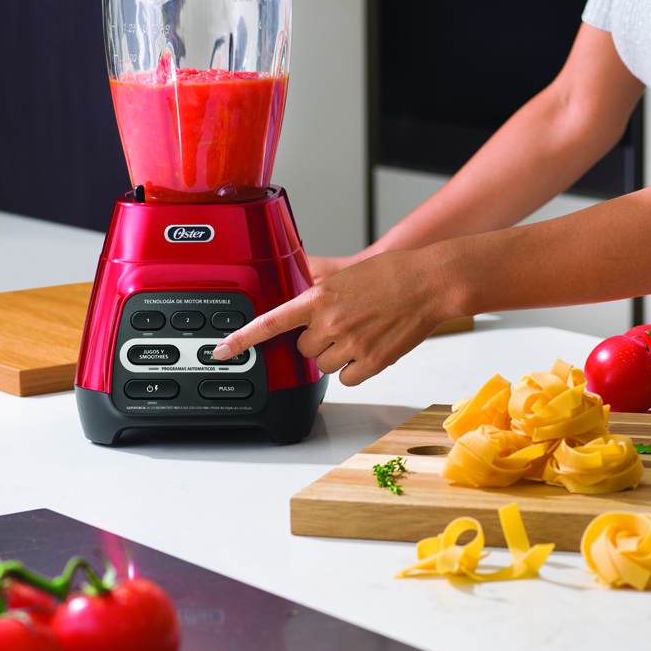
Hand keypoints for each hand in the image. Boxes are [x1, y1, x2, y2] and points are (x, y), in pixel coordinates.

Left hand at [211, 249, 454, 385]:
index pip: (271, 322)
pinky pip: (347, 378)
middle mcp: (331, 322)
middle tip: (341, 325)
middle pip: (303, 350)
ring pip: (324, 366)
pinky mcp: (372, 361)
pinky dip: (355, 369)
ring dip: (337, 355)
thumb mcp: (347, 277)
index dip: (242, 339)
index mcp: (320, 298)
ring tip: (361, 334)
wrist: (430, 283)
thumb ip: (322, 298)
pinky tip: (370, 349)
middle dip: (316, 342)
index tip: (220, 352)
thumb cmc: (393, 273)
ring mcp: (351, 343)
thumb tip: (308, 315)